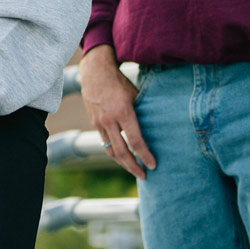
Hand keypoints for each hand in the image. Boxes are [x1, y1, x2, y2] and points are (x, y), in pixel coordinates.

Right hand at [77, 46, 154, 179]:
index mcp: (123, 112)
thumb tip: (155, 127)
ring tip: (133, 169)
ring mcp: (99, 123)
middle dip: (133, 166)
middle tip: (144, 176)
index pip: (135, 141)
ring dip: (122, 163)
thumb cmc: (119, 82)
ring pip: (111, 151)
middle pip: (121, 152)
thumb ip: (142, 111)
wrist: (95, 72)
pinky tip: (122, 157)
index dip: (145, 155)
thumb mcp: (135, 94)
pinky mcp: (94, 123)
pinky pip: (105, 143)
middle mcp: (109, 120)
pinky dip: (114, 152)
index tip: (153, 165)